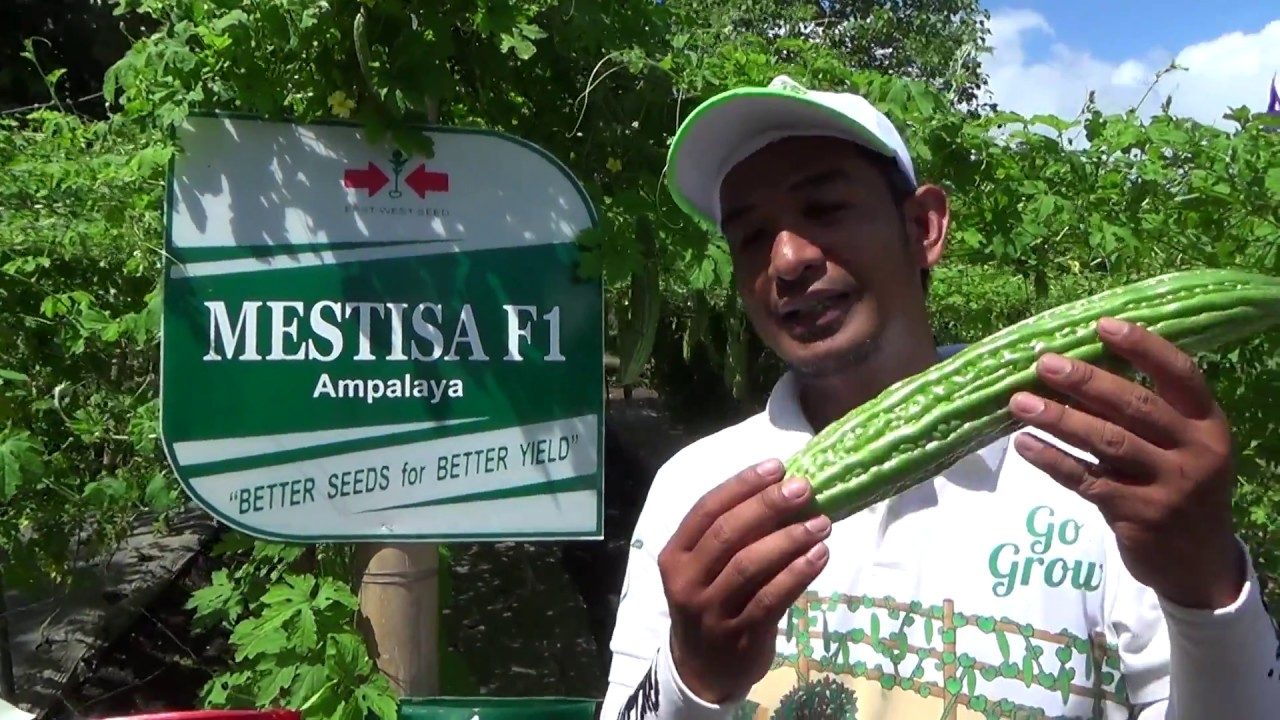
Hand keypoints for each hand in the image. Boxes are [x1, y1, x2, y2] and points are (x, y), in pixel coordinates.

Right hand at [657, 459, 830, 702]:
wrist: (700, 670)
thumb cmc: (709, 603)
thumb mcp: (703, 568)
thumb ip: (732, 535)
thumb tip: (784, 490)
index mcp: (675, 554)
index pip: (706, 510)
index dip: (742, 485)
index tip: (777, 467)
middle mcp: (687, 580)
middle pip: (728, 534)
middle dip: (768, 506)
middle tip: (803, 489)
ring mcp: (711, 610)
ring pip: (750, 565)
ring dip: (789, 539)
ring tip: (821, 523)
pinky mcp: (739, 635)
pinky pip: (771, 598)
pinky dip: (798, 574)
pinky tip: (820, 556)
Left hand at [1008, 316, 1245, 609]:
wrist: (1197, 563)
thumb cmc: (1177, 487)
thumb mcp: (1179, 448)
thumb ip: (1143, 416)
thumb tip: (1075, 369)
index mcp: (1208, 424)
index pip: (1180, 375)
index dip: (1143, 347)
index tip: (1102, 325)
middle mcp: (1196, 452)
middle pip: (1135, 406)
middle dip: (1085, 382)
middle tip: (1043, 363)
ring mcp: (1169, 486)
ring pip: (1106, 442)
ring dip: (1059, 418)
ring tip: (1018, 401)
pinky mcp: (1139, 515)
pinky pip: (1086, 480)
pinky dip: (1052, 460)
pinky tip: (1024, 444)